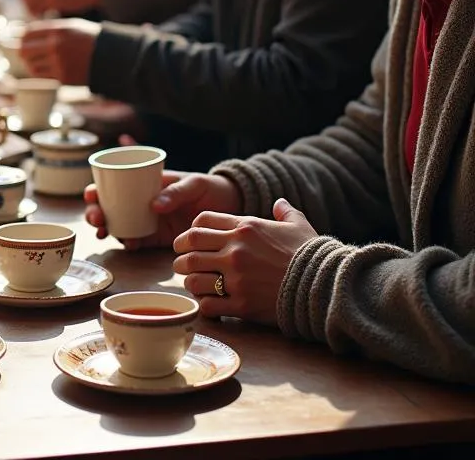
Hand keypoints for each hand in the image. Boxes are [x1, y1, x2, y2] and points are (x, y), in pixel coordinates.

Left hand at [20, 18, 98, 84]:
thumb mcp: (72, 26)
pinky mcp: (63, 78)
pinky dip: (41, 73)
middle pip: (24, 51)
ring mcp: (58, 63)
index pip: (28, 33)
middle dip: (23, 52)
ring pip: (32, 66)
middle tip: (24, 53)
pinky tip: (46, 69)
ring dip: (32, 64)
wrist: (112, 57)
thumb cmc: (91, 39)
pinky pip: (43, 76)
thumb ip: (52, 28)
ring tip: (37, 61)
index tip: (22, 39)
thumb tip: (29, 32)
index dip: (22, 37)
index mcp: (58, 29)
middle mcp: (55, 45)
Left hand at [21, 0, 100, 16]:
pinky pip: (41, 10)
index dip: (30, 2)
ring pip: (31, 6)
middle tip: (43, 14)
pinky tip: (54, 14)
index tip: (39, 9)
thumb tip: (24, 2)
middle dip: (32, 8)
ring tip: (50, 13)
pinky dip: (45, 15)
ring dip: (38, 12)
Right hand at [84, 170, 242, 248]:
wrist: (230, 208)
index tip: (90, 195)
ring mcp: (147, 221)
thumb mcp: (195, 183)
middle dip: (96, 212)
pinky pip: (136, 240)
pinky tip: (129, 244)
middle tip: (97, 218)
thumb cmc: (210, 188)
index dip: (97, 189)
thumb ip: (176, 191)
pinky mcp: (157, 238)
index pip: (113, 184)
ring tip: (104, 233)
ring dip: (107, 228)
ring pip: (118, 224)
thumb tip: (155, 205)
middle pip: (109, 206)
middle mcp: (141, 202)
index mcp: (144, 183)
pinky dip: (128, 243)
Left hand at [172, 199, 317, 322]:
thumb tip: (279, 203)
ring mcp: (237, 278)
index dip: (189, 232)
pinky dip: (204, 304)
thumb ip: (285, 212)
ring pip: (194, 277)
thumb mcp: (299, 226)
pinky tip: (209, 304)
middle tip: (180, 263)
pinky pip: (208, 304)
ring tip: (193, 284)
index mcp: (244, 227)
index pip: (201, 222)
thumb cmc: (311, 256)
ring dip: (189, 281)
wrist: (327, 288)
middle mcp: (235, 250)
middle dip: (180, 256)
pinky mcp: (242, 304)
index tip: (187, 241)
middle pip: (189, 249)